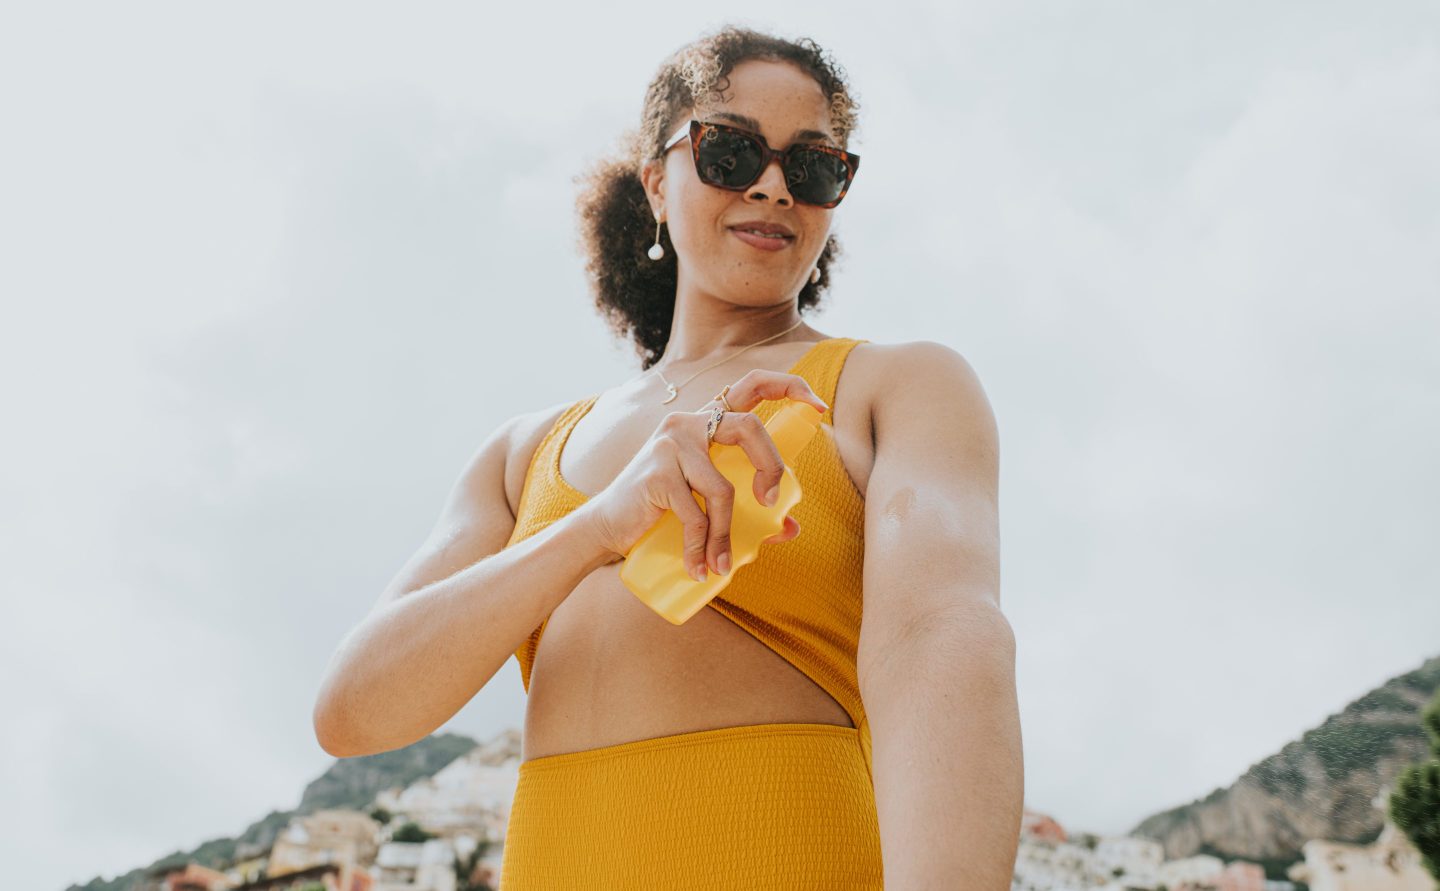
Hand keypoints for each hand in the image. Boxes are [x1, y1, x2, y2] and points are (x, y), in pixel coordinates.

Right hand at [581, 370, 828, 578]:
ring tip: (722, 565)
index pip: (751, 387)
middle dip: (771, 466)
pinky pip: (696, 515)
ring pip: (722, 487)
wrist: (607, 527)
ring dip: (727, 533)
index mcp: (706, 423)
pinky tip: (700, 568)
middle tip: (771, 503)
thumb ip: (749, 510)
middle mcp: (688, 424)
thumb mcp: (709, 506)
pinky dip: (702, 547)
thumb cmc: (662, 512)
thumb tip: (790, 527)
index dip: (789, 387)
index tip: (818, 406)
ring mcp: (670, 445)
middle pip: (749, 427)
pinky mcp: (656, 473)